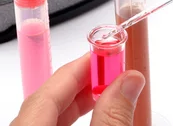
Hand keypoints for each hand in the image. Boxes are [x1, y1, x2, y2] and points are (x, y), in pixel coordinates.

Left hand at [10, 53, 144, 125]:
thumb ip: (112, 118)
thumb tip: (128, 82)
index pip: (50, 87)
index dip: (82, 66)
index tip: (108, 52)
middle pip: (44, 99)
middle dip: (82, 82)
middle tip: (114, 71)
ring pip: (44, 115)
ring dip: (78, 102)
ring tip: (108, 94)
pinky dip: (69, 119)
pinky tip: (93, 119)